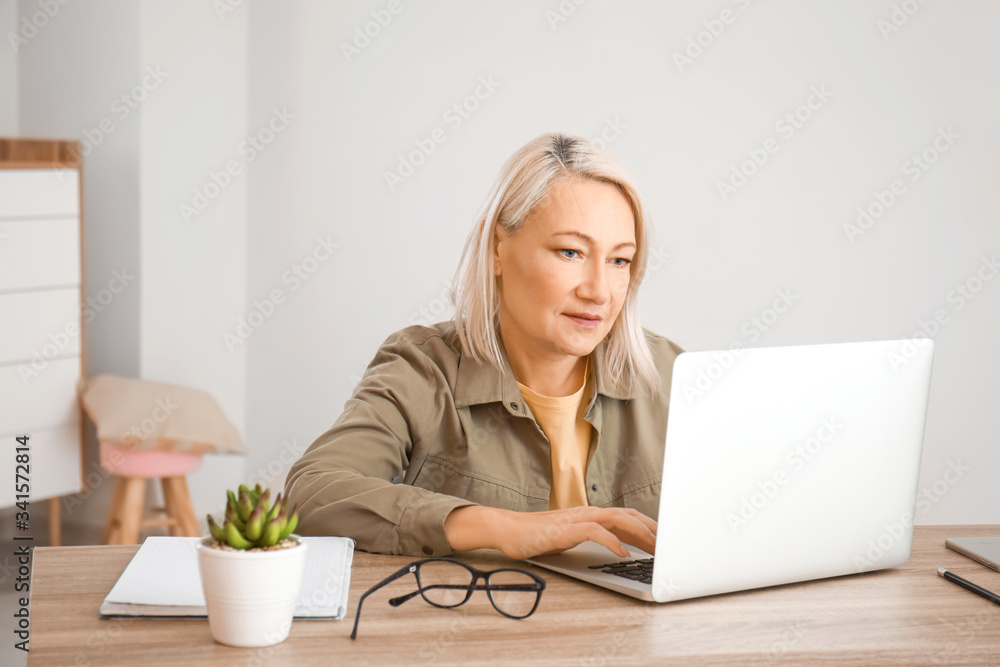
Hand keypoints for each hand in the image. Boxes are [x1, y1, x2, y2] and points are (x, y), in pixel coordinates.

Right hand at [445, 505, 656, 559]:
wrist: (509, 530)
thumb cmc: (537, 536)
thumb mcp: (570, 538)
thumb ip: (590, 538)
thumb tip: (615, 548)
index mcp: (589, 514)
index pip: (625, 515)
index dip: (647, 525)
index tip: (664, 539)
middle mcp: (586, 512)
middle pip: (627, 515)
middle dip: (651, 529)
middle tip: (670, 545)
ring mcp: (576, 518)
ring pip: (616, 519)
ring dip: (639, 533)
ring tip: (655, 547)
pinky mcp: (566, 528)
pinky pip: (595, 531)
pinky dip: (612, 542)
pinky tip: (623, 554)